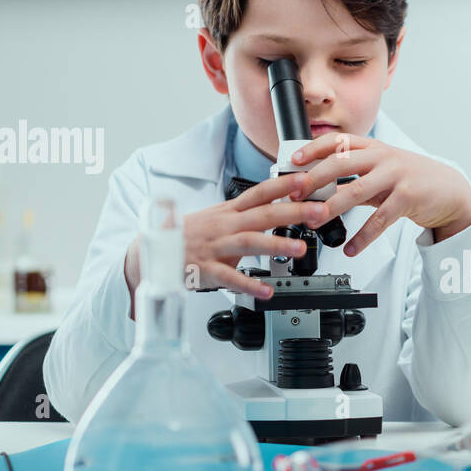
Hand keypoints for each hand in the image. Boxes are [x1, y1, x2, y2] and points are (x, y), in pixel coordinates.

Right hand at [123, 174, 328, 307]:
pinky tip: (266, 291)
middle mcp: (224, 225)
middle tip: (319, 212)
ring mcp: (215, 247)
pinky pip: (229, 278)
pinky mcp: (205, 269)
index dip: (283, 185)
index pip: (260, 193)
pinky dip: (248, 284)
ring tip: (299, 249)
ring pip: (249, 242)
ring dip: (275, 244)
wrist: (152, 252)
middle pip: (262, 215)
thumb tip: (278, 205)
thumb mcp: (218, 219)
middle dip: (293, 212)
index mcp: (229, 212)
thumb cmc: (189, 235)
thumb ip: (247, 214)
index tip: (307, 179)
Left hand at [287, 132, 470, 255]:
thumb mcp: (381, 174)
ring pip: (357, 190)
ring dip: (332, 207)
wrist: (450, 190)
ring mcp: (396, 175)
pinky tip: (351, 248)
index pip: (338, 141)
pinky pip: (380, 219)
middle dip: (314, 179)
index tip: (294, 161)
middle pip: (341, 163)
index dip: (313, 149)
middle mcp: (383, 157)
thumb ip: (354, 180)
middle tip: (295, 194)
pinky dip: (363, 236)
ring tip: (314, 220)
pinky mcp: (408, 197)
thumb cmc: (411, 181)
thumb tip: (319, 191)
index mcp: (373, 148)